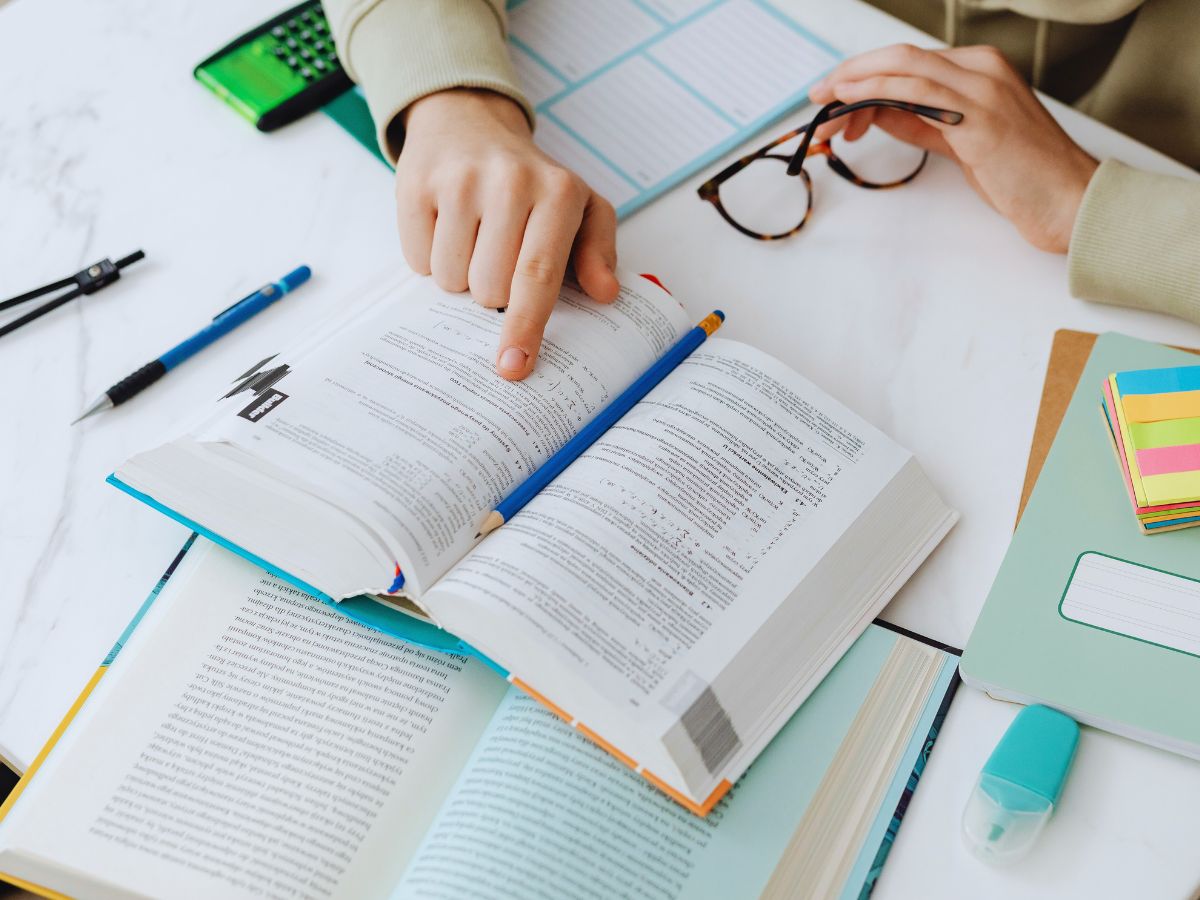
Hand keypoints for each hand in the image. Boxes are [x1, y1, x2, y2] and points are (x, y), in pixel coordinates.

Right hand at [396, 89, 618, 379]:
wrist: (469, 121)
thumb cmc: (531, 181)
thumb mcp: (580, 206)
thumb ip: (598, 251)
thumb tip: (605, 293)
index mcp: (558, 192)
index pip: (538, 275)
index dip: (525, 326)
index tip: (514, 365)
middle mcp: (509, 182)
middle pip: (489, 289)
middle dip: (492, 292)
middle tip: (499, 257)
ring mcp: (459, 181)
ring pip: (450, 280)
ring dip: (460, 276)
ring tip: (473, 238)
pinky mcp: (417, 184)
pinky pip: (418, 261)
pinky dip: (430, 257)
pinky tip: (446, 227)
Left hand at [809, 44, 1098, 252]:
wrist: (1068, 200)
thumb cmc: (1021, 176)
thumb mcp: (961, 140)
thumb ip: (922, 121)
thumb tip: (877, 111)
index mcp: (982, 69)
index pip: (910, 61)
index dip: (865, 75)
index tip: (834, 95)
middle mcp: (983, 68)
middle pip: (901, 57)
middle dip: (851, 74)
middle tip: (817, 95)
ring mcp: (982, 88)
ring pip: (903, 67)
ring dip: (855, 84)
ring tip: (824, 105)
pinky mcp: (978, 117)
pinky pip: (916, 92)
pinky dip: (876, 92)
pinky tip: (851, 103)